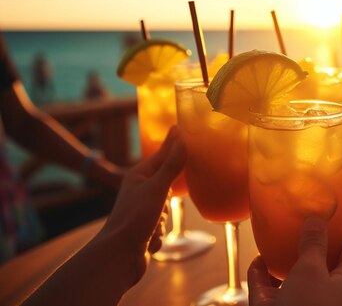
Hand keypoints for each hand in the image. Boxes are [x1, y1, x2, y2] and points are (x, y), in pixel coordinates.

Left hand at [97, 126, 185, 284]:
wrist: (119, 256)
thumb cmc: (134, 217)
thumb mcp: (157, 188)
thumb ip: (172, 165)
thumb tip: (182, 140)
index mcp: (139, 175)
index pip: (162, 155)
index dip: (173, 144)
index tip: (182, 127)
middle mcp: (140, 190)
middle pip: (168, 185)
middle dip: (167, 200)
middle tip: (160, 204)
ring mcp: (141, 210)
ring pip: (166, 209)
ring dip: (162, 221)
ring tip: (149, 226)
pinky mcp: (144, 228)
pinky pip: (162, 226)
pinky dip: (158, 234)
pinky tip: (147, 239)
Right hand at [248, 217, 341, 305]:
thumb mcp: (312, 271)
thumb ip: (314, 243)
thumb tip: (317, 218)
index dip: (339, 231)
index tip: (323, 216)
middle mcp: (332, 298)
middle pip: (323, 267)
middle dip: (308, 249)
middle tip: (294, 229)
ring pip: (296, 283)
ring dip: (284, 264)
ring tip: (273, 245)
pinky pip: (273, 296)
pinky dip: (264, 280)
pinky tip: (257, 264)